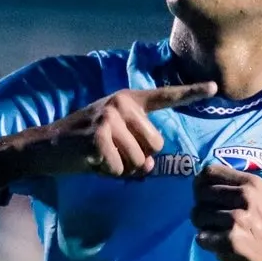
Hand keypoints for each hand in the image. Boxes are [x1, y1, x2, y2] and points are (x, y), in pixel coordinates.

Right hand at [31, 83, 215, 178]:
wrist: (46, 146)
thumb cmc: (85, 145)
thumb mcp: (115, 141)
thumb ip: (139, 151)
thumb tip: (149, 169)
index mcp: (130, 100)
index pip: (165, 96)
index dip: (192, 93)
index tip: (215, 88)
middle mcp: (122, 103)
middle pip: (155, 145)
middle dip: (138, 158)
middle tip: (112, 153)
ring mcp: (110, 116)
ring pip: (139, 160)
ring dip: (122, 167)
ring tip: (100, 156)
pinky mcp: (99, 135)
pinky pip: (120, 167)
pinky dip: (107, 172)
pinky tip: (91, 160)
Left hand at [192, 163, 261, 260]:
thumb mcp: (260, 201)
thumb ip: (235, 188)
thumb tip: (200, 180)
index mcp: (252, 183)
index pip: (209, 171)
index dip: (201, 185)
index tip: (205, 198)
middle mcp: (246, 196)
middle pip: (200, 193)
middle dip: (202, 208)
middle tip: (215, 222)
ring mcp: (238, 218)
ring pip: (197, 215)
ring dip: (204, 228)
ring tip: (221, 235)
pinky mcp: (230, 240)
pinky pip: (200, 237)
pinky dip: (207, 244)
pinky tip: (223, 248)